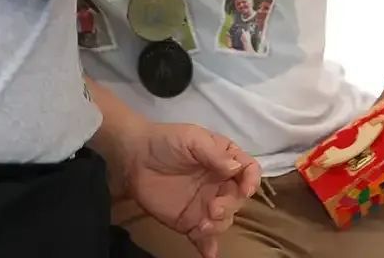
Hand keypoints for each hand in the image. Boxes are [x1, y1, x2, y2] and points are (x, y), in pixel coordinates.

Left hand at [119, 123, 260, 257]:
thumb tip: (236, 169)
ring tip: (201, 226)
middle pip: (237, 200)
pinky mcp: (189, 221)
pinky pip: (203, 238)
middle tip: (213, 209)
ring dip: (218, 226)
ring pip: (224, 220)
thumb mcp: (191, 138)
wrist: (133, 158)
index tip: (245, 189)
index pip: (248, 171)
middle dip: (229, 206)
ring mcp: (205, 205)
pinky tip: (208, 253)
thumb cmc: (165, 141)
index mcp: (224, 161)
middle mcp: (219, 184)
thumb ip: (214, 153)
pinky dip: (208, 247)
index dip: (251, 181)